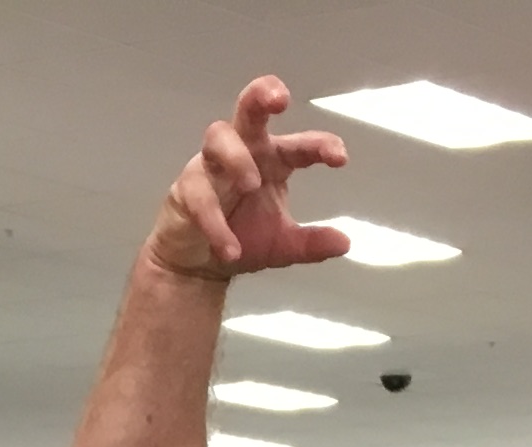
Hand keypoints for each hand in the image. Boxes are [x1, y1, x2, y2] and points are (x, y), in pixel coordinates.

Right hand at [146, 77, 349, 284]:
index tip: (340, 158)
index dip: (320, 145)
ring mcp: (211, 165)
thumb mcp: (282, 245)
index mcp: (272, 160)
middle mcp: (243, 152)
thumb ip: (310, 244)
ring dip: (236, 156)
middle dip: (262, 96)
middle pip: (249, 110)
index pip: (299, 145)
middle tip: (280, 98)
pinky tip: (230, 249)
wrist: (199, 265)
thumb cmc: (241, 239)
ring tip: (251, 184)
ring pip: (219, 137)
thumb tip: (345, 243)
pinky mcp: (186, 188)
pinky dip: (215, 222)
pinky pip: (199, 195)